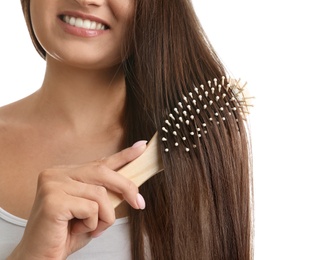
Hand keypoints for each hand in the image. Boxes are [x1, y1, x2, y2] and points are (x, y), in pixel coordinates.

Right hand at [8, 140, 146, 259]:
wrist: (41, 258)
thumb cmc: (66, 234)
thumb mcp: (92, 209)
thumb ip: (105, 193)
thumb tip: (131, 185)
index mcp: (65, 173)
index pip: (99, 162)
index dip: (123, 155)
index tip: (141, 146)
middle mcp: (56, 173)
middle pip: (103, 172)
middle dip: (126, 187)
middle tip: (140, 203)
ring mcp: (52, 185)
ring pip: (100, 193)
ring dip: (105, 216)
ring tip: (92, 228)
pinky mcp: (53, 200)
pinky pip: (91, 208)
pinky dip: (92, 223)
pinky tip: (76, 230)